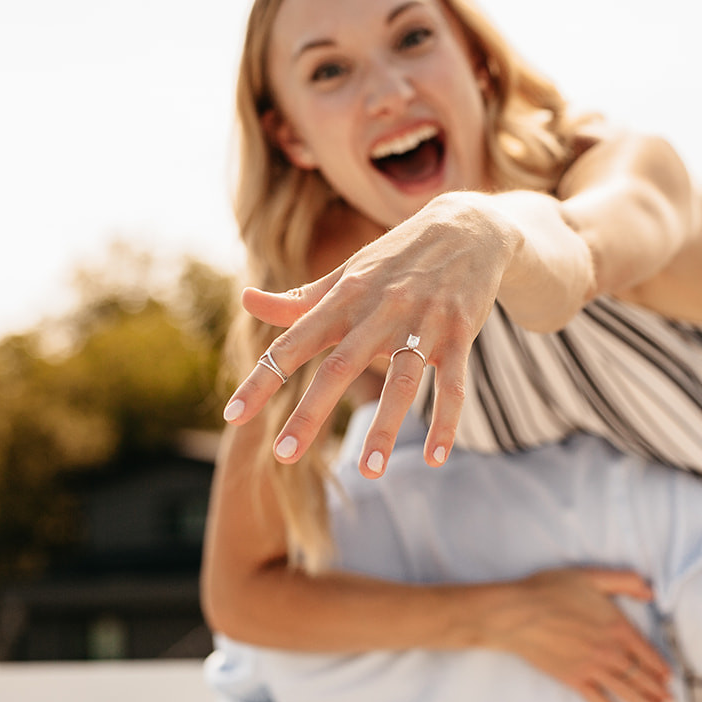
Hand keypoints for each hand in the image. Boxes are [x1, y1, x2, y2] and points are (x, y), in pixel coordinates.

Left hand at [222, 193, 518, 474]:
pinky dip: (446, 423)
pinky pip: (453, 385)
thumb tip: (246, 301)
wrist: (467, 228)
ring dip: (386, 429)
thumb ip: (299, 299)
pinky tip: (436, 459)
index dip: (263, 378)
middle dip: (311, 412)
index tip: (234, 415)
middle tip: (284, 456)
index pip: (294, 342)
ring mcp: (422, 324)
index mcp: (345, 297)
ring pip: (402, 383)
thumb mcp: (348, 273)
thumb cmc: (397, 258)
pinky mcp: (459, 334)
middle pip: (340, 366)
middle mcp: (380, 311)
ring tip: (369, 473)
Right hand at [484, 568, 673, 701]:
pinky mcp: (573, 679)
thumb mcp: (593, 576)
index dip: (661, 668)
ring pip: (624, 691)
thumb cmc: (553, 591)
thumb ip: (625, 581)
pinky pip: (598, 700)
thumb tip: (651, 592)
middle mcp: (610, 651)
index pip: (647, 652)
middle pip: (640, 676)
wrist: (518, 614)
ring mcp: (592, 668)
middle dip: (658, 692)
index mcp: (618, 627)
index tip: (670, 680)